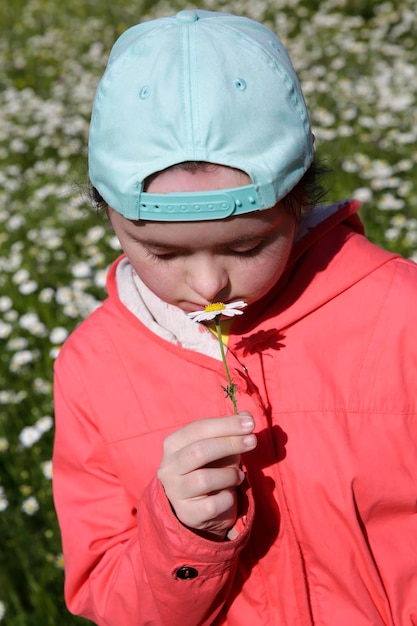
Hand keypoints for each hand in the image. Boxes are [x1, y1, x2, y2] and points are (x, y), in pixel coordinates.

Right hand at [157, 412, 256, 540]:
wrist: (197, 506)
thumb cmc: (209, 467)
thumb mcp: (219, 446)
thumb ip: (231, 429)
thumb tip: (247, 416)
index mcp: (173, 444)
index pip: (198, 428)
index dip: (225, 424)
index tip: (250, 424)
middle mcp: (168, 467)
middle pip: (199, 451)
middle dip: (230, 444)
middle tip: (253, 441)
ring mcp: (175, 492)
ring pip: (204, 479)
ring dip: (230, 474)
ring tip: (239, 475)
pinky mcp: (186, 514)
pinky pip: (212, 505)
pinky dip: (227, 497)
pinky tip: (230, 494)